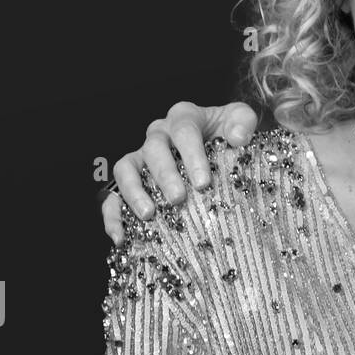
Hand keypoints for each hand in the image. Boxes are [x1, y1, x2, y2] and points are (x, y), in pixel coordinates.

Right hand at [101, 101, 258, 243]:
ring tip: (149, 215)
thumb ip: (242, 122)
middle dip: (165, 175)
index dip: (192, 156)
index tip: (203, 182)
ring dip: (134, 192)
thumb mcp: (240, 120)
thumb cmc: (229, 133)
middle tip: (178, 199)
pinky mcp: (130, 180)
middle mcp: (158, 134)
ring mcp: (141, 157)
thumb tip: (236, 138)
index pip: (184, 131)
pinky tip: (121, 237)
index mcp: (184, 118)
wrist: (221, 146)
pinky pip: (112, 195)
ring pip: (125, 168)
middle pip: (154, 150)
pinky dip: (112, 215)